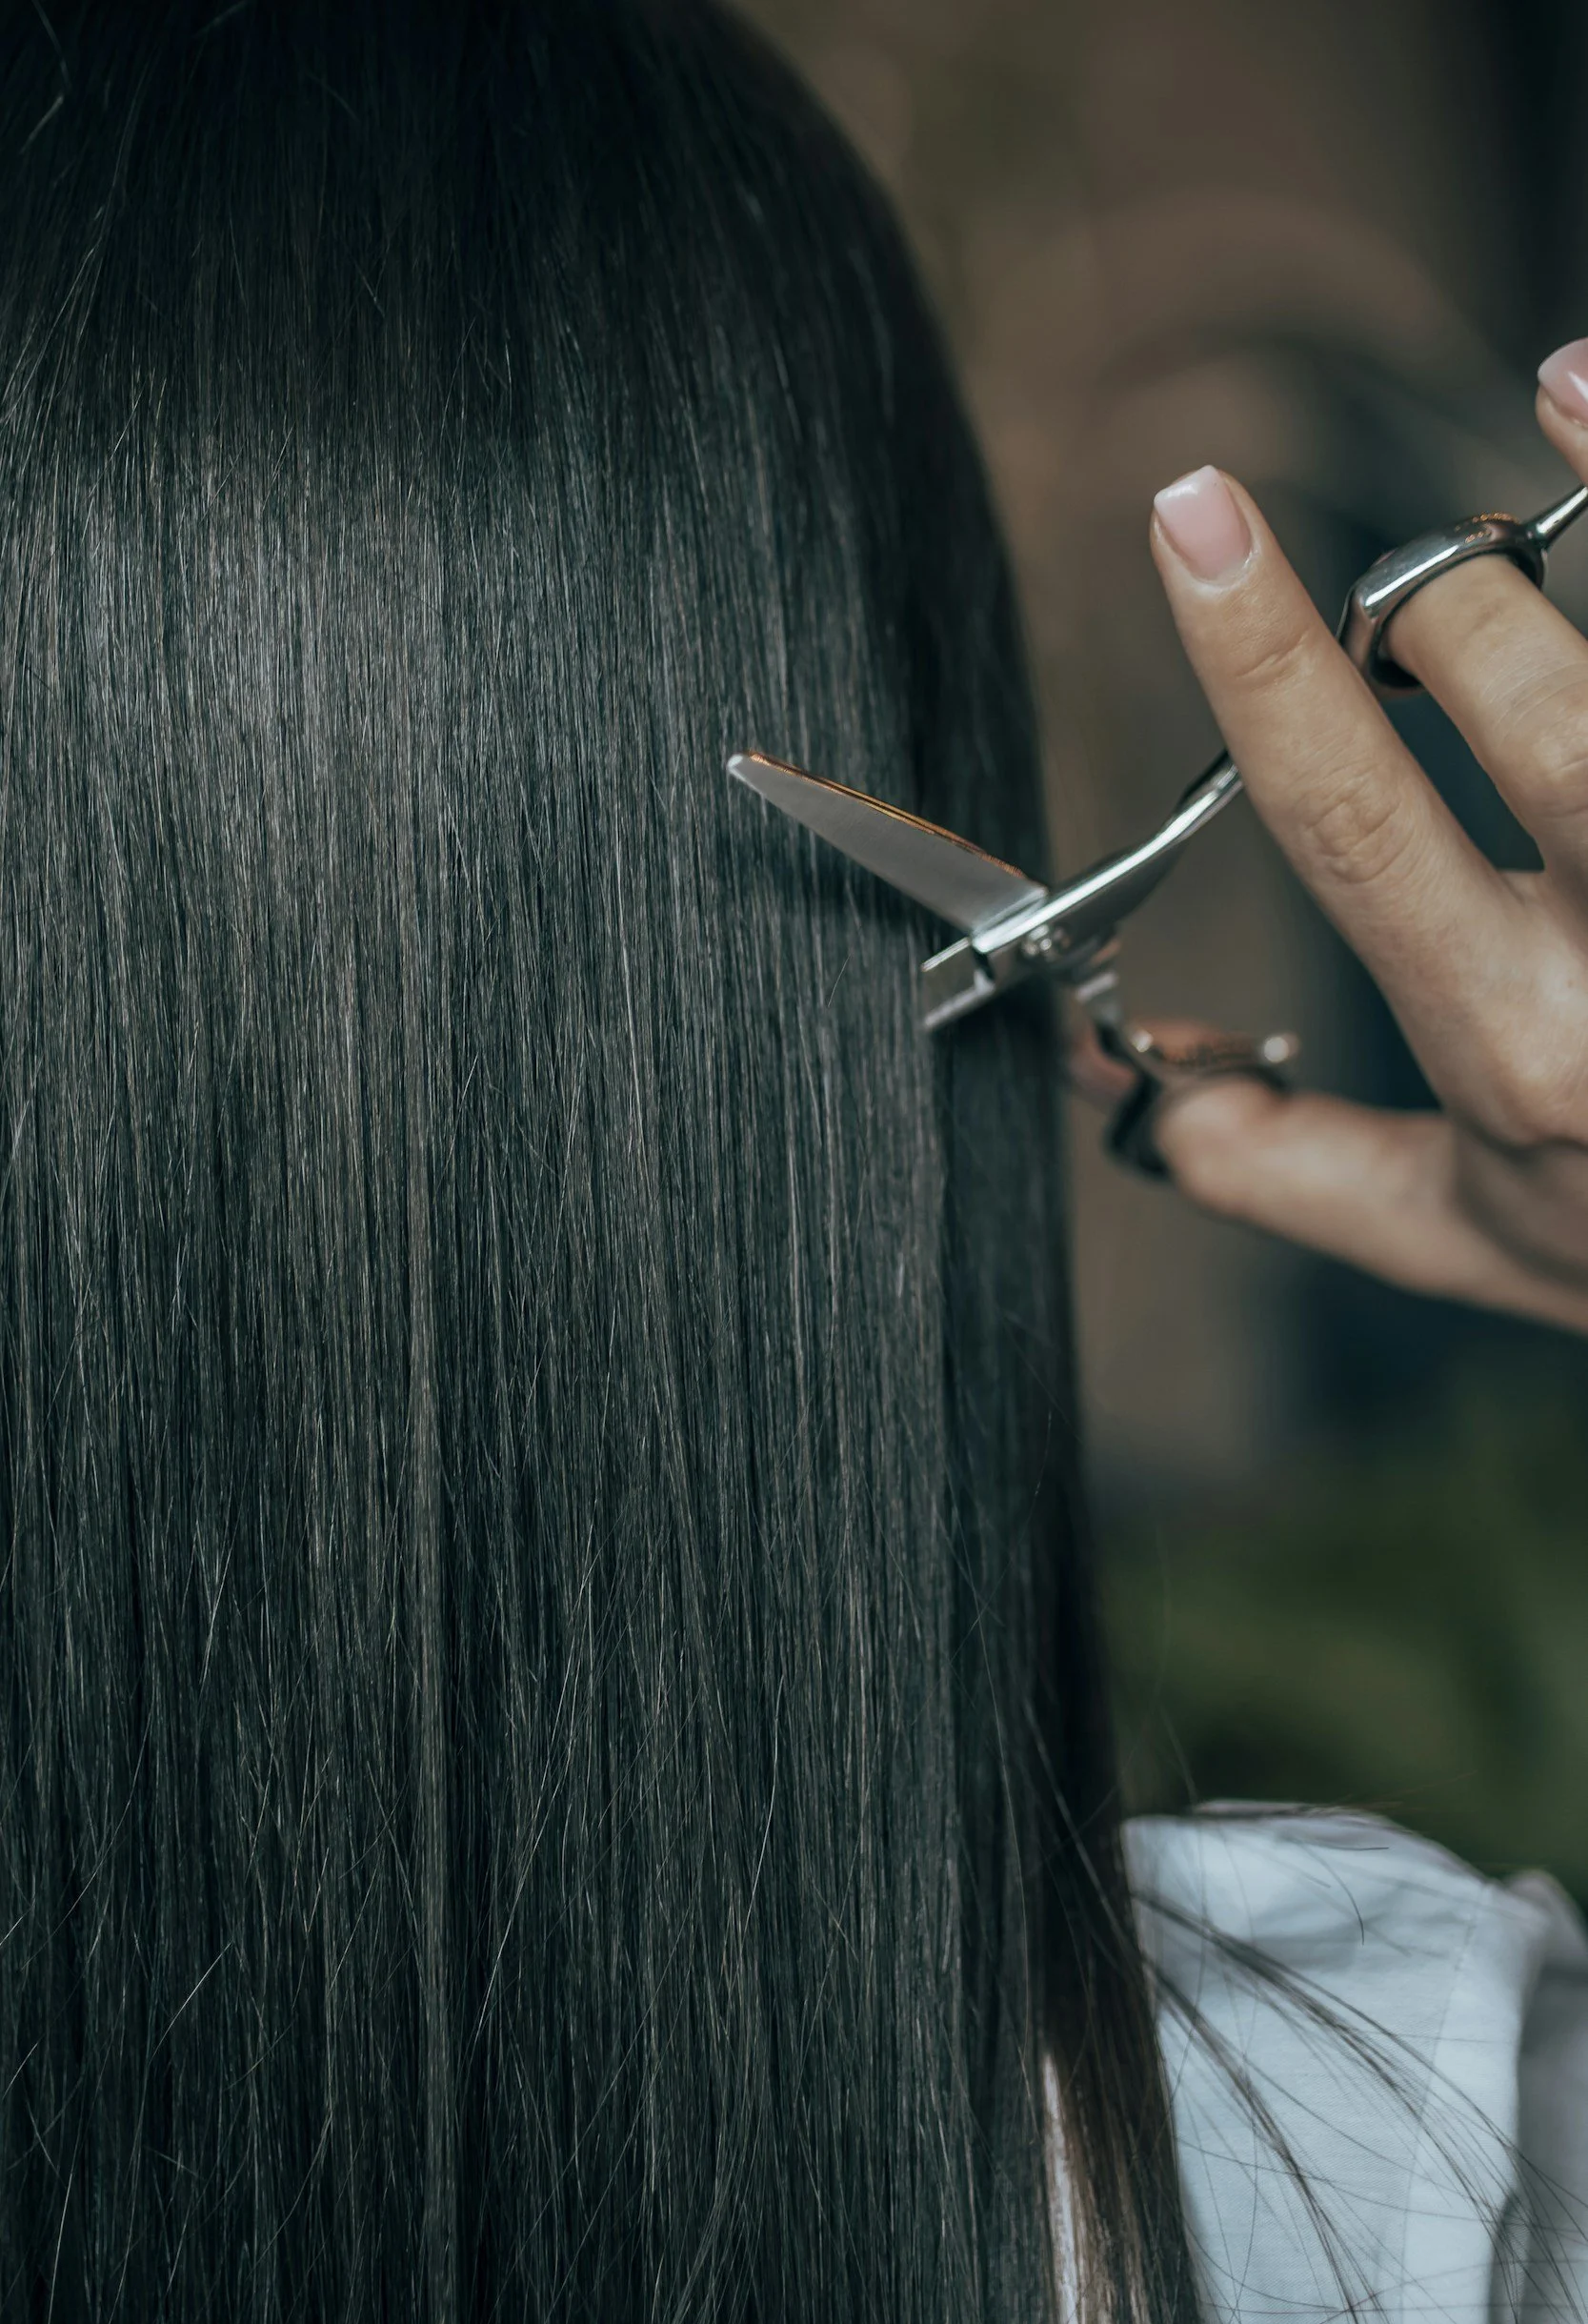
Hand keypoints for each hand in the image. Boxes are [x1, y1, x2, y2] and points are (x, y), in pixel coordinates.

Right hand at [1073, 345, 1587, 1335]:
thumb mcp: (1475, 1235)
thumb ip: (1293, 1165)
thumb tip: (1138, 1096)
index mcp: (1520, 1044)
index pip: (1348, 816)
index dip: (1255, 655)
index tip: (1190, 516)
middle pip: (1511, 681)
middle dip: (1435, 603)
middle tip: (1424, 613)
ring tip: (1561, 394)